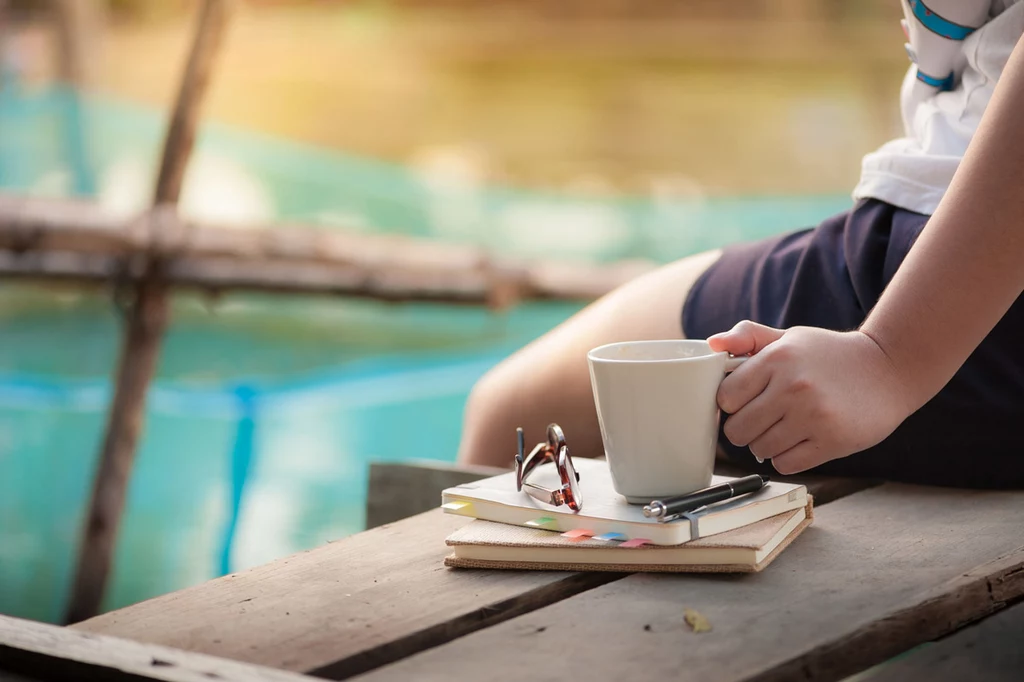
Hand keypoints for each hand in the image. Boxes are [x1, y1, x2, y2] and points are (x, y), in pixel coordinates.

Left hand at [708, 322, 913, 473]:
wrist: (888, 369)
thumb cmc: (829, 355)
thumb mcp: (789, 337)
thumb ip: (748, 336)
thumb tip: (712, 345)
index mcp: (777, 359)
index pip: (725, 398)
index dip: (730, 404)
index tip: (743, 402)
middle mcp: (793, 387)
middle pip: (737, 430)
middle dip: (744, 429)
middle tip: (761, 421)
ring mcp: (814, 416)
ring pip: (760, 450)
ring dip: (765, 445)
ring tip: (783, 429)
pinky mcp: (833, 441)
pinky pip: (786, 465)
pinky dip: (787, 458)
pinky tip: (800, 442)